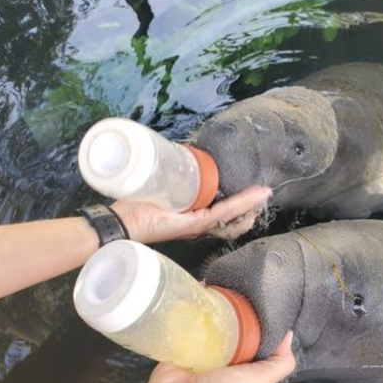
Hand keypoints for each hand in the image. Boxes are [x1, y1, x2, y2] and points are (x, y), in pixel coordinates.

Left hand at [111, 186, 271, 242]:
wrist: (122, 222)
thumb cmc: (136, 207)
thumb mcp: (159, 191)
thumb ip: (170, 181)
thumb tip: (175, 156)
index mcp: (192, 218)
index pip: (223, 214)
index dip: (241, 204)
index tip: (254, 192)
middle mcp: (198, 225)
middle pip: (233, 220)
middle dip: (249, 207)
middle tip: (261, 193)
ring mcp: (197, 226)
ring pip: (232, 217)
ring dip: (248, 204)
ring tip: (260, 194)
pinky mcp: (193, 224)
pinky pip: (222, 214)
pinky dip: (239, 205)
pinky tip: (251, 197)